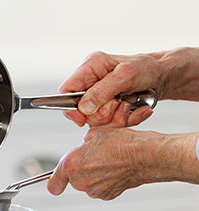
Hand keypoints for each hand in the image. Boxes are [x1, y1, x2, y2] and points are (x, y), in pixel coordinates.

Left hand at [47, 127, 198, 199]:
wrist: (144, 155)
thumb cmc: (122, 143)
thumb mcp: (94, 135)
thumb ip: (81, 146)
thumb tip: (83, 149)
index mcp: (71, 165)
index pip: (53, 183)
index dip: (54, 182)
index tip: (55, 182)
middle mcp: (80, 182)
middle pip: (73, 178)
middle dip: (81, 169)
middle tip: (94, 158)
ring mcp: (94, 190)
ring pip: (87, 183)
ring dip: (93, 174)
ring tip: (107, 162)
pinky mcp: (107, 195)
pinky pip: (100, 188)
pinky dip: (104, 181)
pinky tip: (114, 170)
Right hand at [61, 47, 198, 126]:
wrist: (163, 77)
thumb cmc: (147, 68)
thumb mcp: (126, 76)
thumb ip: (102, 91)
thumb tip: (83, 108)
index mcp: (89, 68)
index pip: (66, 91)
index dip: (70, 108)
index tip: (82, 119)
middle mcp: (91, 83)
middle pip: (81, 110)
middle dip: (101, 113)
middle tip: (118, 103)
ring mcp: (99, 96)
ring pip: (95, 120)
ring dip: (114, 117)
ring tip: (128, 104)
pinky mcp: (107, 107)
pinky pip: (109, 123)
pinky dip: (123, 120)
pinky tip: (134, 109)